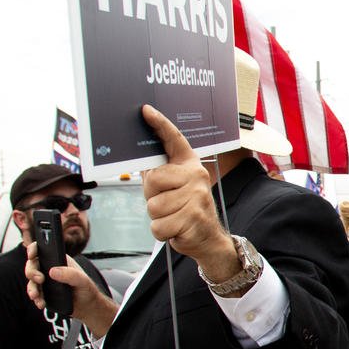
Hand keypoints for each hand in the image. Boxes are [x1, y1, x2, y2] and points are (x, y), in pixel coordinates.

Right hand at [26, 244, 117, 336]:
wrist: (87, 306)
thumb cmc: (87, 288)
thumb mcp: (83, 280)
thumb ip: (70, 274)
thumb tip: (52, 271)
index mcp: (59, 259)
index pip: (42, 249)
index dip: (34, 249)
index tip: (32, 255)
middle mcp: (49, 268)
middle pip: (32, 265)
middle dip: (32, 272)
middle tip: (40, 279)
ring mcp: (45, 281)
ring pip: (31, 281)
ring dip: (32, 289)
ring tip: (36, 296)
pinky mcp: (43, 293)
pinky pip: (34, 294)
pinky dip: (36, 299)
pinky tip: (41, 303)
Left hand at [140, 105, 239, 283]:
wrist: (209, 238)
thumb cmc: (185, 209)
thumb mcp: (173, 188)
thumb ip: (158, 173)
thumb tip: (139, 160)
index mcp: (189, 165)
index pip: (174, 140)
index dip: (159, 124)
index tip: (146, 110)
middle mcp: (196, 176)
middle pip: (153, 181)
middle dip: (152, 197)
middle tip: (168, 203)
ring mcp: (197, 196)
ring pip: (154, 206)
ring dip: (158, 217)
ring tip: (173, 216)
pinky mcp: (193, 217)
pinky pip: (158, 225)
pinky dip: (162, 232)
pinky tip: (176, 228)